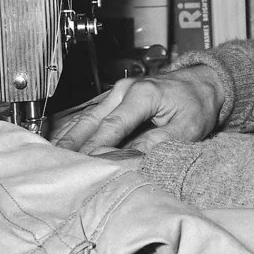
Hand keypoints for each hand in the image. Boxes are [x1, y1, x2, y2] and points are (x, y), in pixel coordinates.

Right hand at [51, 65, 224, 153]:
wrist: (203, 84)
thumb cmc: (197, 104)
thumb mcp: (187, 129)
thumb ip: (158, 144)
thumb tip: (129, 161)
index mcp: (143, 94)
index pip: (112, 127)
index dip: (96, 150)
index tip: (85, 169)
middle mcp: (125, 90)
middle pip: (91, 122)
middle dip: (71, 145)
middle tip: (54, 169)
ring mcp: (117, 93)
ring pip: (86, 119)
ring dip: (69, 139)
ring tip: (50, 162)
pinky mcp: (115, 99)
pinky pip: (91, 117)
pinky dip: (76, 132)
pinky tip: (63, 149)